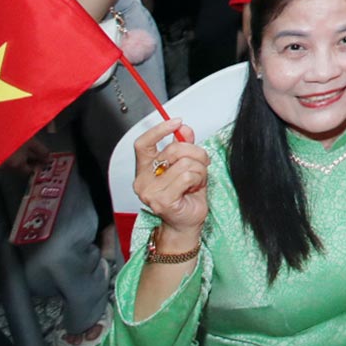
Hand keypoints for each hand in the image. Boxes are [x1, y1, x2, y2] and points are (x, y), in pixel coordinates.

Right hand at [133, 118, 208, 243]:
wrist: (186, 223)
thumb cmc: (186, 195)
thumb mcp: (186, 165)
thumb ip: (183, 146)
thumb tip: (183, 128)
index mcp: (145, 169)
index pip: (143, 144)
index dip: (159, 130)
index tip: (176, 122)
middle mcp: (143, 180)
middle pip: (173, 149)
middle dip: (196, 153)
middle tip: (202, 163)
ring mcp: (151, 192)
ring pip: (185, 163)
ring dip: (200, 169)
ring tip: (197, 180)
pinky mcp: (162, 200)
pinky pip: (188, 176)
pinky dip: (199, 178)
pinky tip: (195, 187)